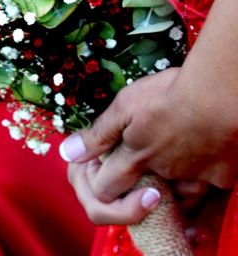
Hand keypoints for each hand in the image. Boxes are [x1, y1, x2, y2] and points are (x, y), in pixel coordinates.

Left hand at [61, 67, 237, 224]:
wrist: (222, 92)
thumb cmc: (172, 93)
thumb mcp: (125, 105)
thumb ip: (98, 133)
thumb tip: (67, 153)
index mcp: (135, 157)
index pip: (106, 188)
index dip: (100, 181)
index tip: (104, 167)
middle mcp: (163, 173)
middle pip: (139, 193)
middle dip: (132, 188)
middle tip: (136, 165)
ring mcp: (195, 178)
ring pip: (176, 198)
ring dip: (168, 190)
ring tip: (166, 170)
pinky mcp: (222, 177)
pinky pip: (206, 193)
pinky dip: (198, 185)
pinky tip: (195, 168)